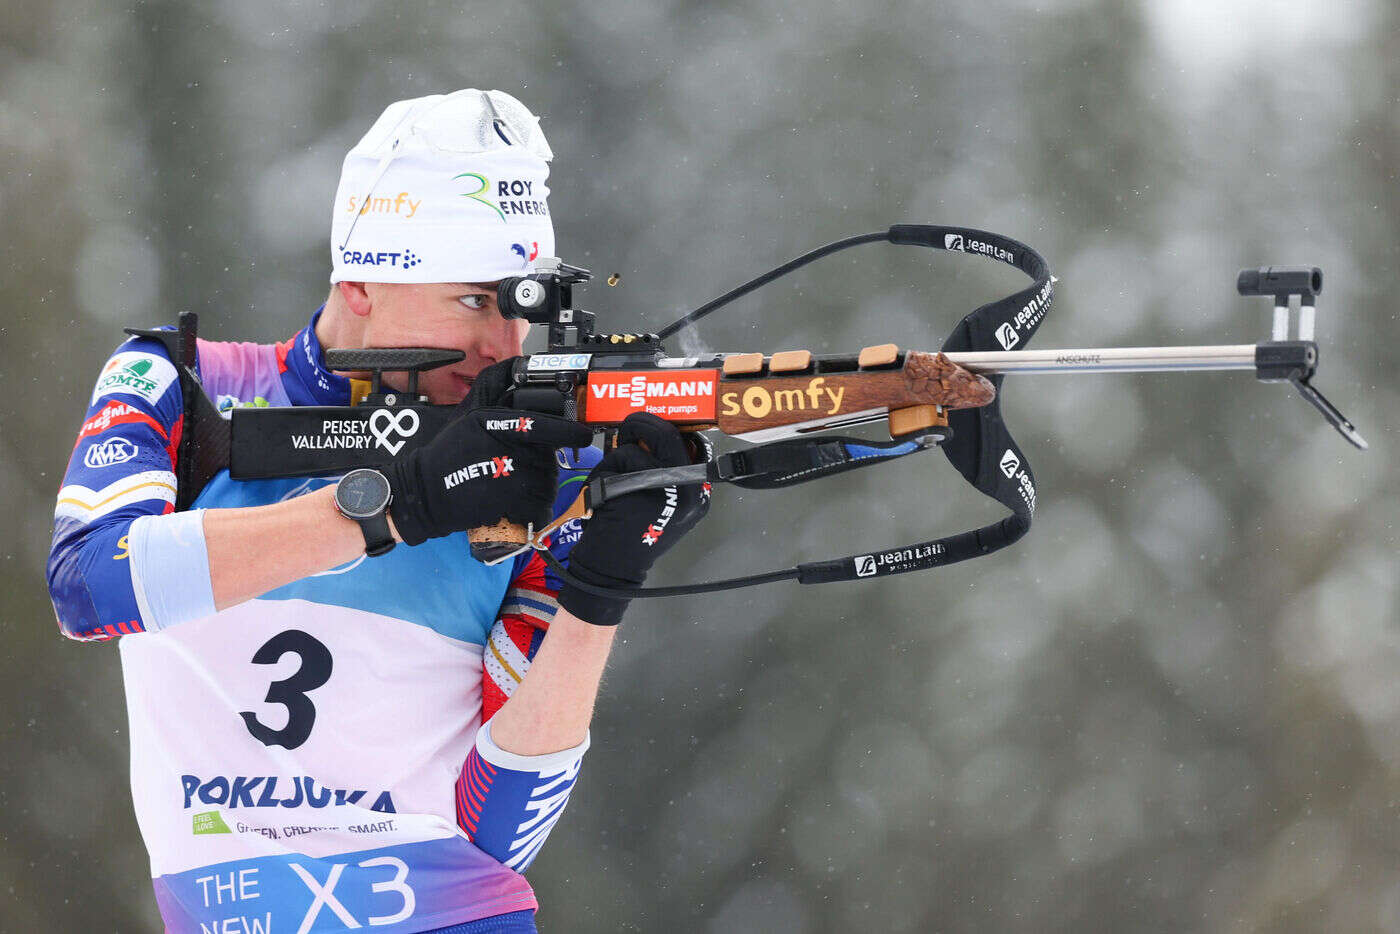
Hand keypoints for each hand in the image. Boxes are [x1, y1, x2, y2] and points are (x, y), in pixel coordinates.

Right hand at [385, 385, 592, 545]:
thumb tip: (518, 363)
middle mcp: (506, 445)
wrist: (425, 491)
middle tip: (519, 473)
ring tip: (511, 489)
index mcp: (497, 421)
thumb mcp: (470, 411)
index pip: (543, 424)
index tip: (583, 435)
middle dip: (541, 467)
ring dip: (537, 490)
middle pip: (548, 458)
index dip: (568, 431)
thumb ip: (494, 386)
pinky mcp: (510, 500)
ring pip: (546, 483)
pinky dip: (533, 511)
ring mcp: (510, 474)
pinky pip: (539, 506)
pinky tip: (515, 507)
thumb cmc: (450, 453)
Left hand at [559, 413, 710, 624]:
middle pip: (668, 434)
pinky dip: (605, 469)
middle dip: (641, 424)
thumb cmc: (629, 532)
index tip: (648, 424)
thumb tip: (643, 431)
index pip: (692, 443)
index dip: (667, 426)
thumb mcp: (656, 501)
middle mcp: (692, 488)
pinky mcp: (647, 490)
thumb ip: (657, 468)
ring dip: (618, 455)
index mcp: (696, 491)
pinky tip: (603, 492)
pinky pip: (623, 459)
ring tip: (611, 478)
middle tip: (627, 427)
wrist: (613, 568)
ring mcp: (672, 488)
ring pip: (640, 445)